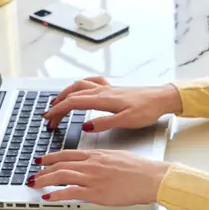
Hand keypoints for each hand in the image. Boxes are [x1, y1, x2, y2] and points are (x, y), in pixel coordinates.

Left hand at [28, 149, 171, 206]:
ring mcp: (92, 178)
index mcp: (96, 154)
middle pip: (60, 164)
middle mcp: (91, 164)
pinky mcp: (96, 192)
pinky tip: (48, 197)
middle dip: (43, 169)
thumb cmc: (139, 168)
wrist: (150, 177)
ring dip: (44, 180)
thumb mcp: (116, 157)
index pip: (67, 154)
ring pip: (61, 176)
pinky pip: (70, 192)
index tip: (41, 159)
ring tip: (34, 184)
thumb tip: (93, 163)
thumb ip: (101, 160)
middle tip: (33, 173)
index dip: (51, 157)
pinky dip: (56, 194)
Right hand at [42, 76, 181, 130]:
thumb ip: (104, 123)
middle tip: (49, 118)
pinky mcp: (113, 89)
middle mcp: (102, 90)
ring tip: (57, 102)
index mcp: (103, 99)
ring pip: (79, 86)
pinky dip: (80, 85)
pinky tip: (80, 88)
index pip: (73, 103)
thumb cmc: (147, 110)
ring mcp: (107, 88)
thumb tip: (85, 126)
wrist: (161, 98)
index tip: (47, 119)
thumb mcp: (126, 121)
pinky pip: (91, 83)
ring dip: (65, 93)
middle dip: (57, 105)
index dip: (58, 110)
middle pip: (72, 94)